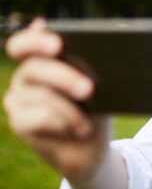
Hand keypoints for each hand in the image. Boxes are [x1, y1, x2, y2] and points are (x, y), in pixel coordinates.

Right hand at [3, 18, 109, 178]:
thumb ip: (86, 65)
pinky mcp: (19, 123)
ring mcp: (18, 100)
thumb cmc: (95, 108)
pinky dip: (65, 123)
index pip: (23, 45)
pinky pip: (40, 117)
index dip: (36, 41)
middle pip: (34, 68)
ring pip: (42, 95)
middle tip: (88, 90)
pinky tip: (78, 130)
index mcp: (40, 59)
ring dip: (71, 110)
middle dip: (65, 78)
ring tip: (88, 122)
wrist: (92, 147)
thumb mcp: (96, 85)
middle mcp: (24, 77)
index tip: (59, 45)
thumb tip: (93, 51)